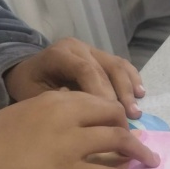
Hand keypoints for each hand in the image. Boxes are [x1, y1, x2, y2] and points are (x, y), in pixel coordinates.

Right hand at [0, 91, 159, 168]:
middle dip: (132, 132)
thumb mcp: (27, 113)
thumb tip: (82, 131)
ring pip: (119, 143)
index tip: (123, 126)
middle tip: (140, 146)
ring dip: (140, 154)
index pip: (99, 101)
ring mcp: (72, 145)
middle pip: (115, 117)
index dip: (117, 114)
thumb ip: (56, 116)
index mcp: (57, 99)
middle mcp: (69, 116)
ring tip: (151, 163)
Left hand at [3, 38, 144, 119]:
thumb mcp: (35, 96)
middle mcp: (78, 48)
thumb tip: (86, 110)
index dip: (100, 93)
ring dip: (128, 90)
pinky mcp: (102, 57)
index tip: (109, 116)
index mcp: (59, 54)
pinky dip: (132, 79)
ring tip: (135, 113)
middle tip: (127, 121)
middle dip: (118, 97)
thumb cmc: (30, 88)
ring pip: (117, 67)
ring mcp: (92, 50)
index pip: (85, 70)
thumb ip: (60, 101)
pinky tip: (140, 95)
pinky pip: (122, 65)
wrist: (28, 72)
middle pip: (105, 69)